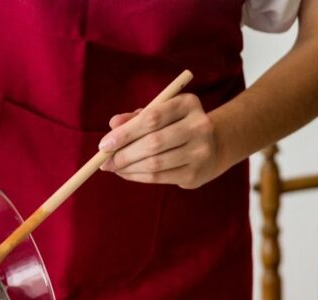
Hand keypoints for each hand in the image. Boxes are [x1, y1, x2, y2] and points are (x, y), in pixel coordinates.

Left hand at [98, 93, 222, 189]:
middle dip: (123, 154)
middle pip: (153, 142)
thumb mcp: (160, 114)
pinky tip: (127, 173)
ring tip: (114, 168)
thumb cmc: (177, 126)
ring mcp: (200, 152)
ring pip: (155, 163)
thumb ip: (136, 117)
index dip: (125, 132)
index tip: (104, 145)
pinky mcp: (195, 174)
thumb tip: (113, 124)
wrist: (213, 146)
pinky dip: (137, 176)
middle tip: (105, 161)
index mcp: (188, 104)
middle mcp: (199, 126)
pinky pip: (159, 178)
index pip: (152, 118)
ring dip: (128, 168)